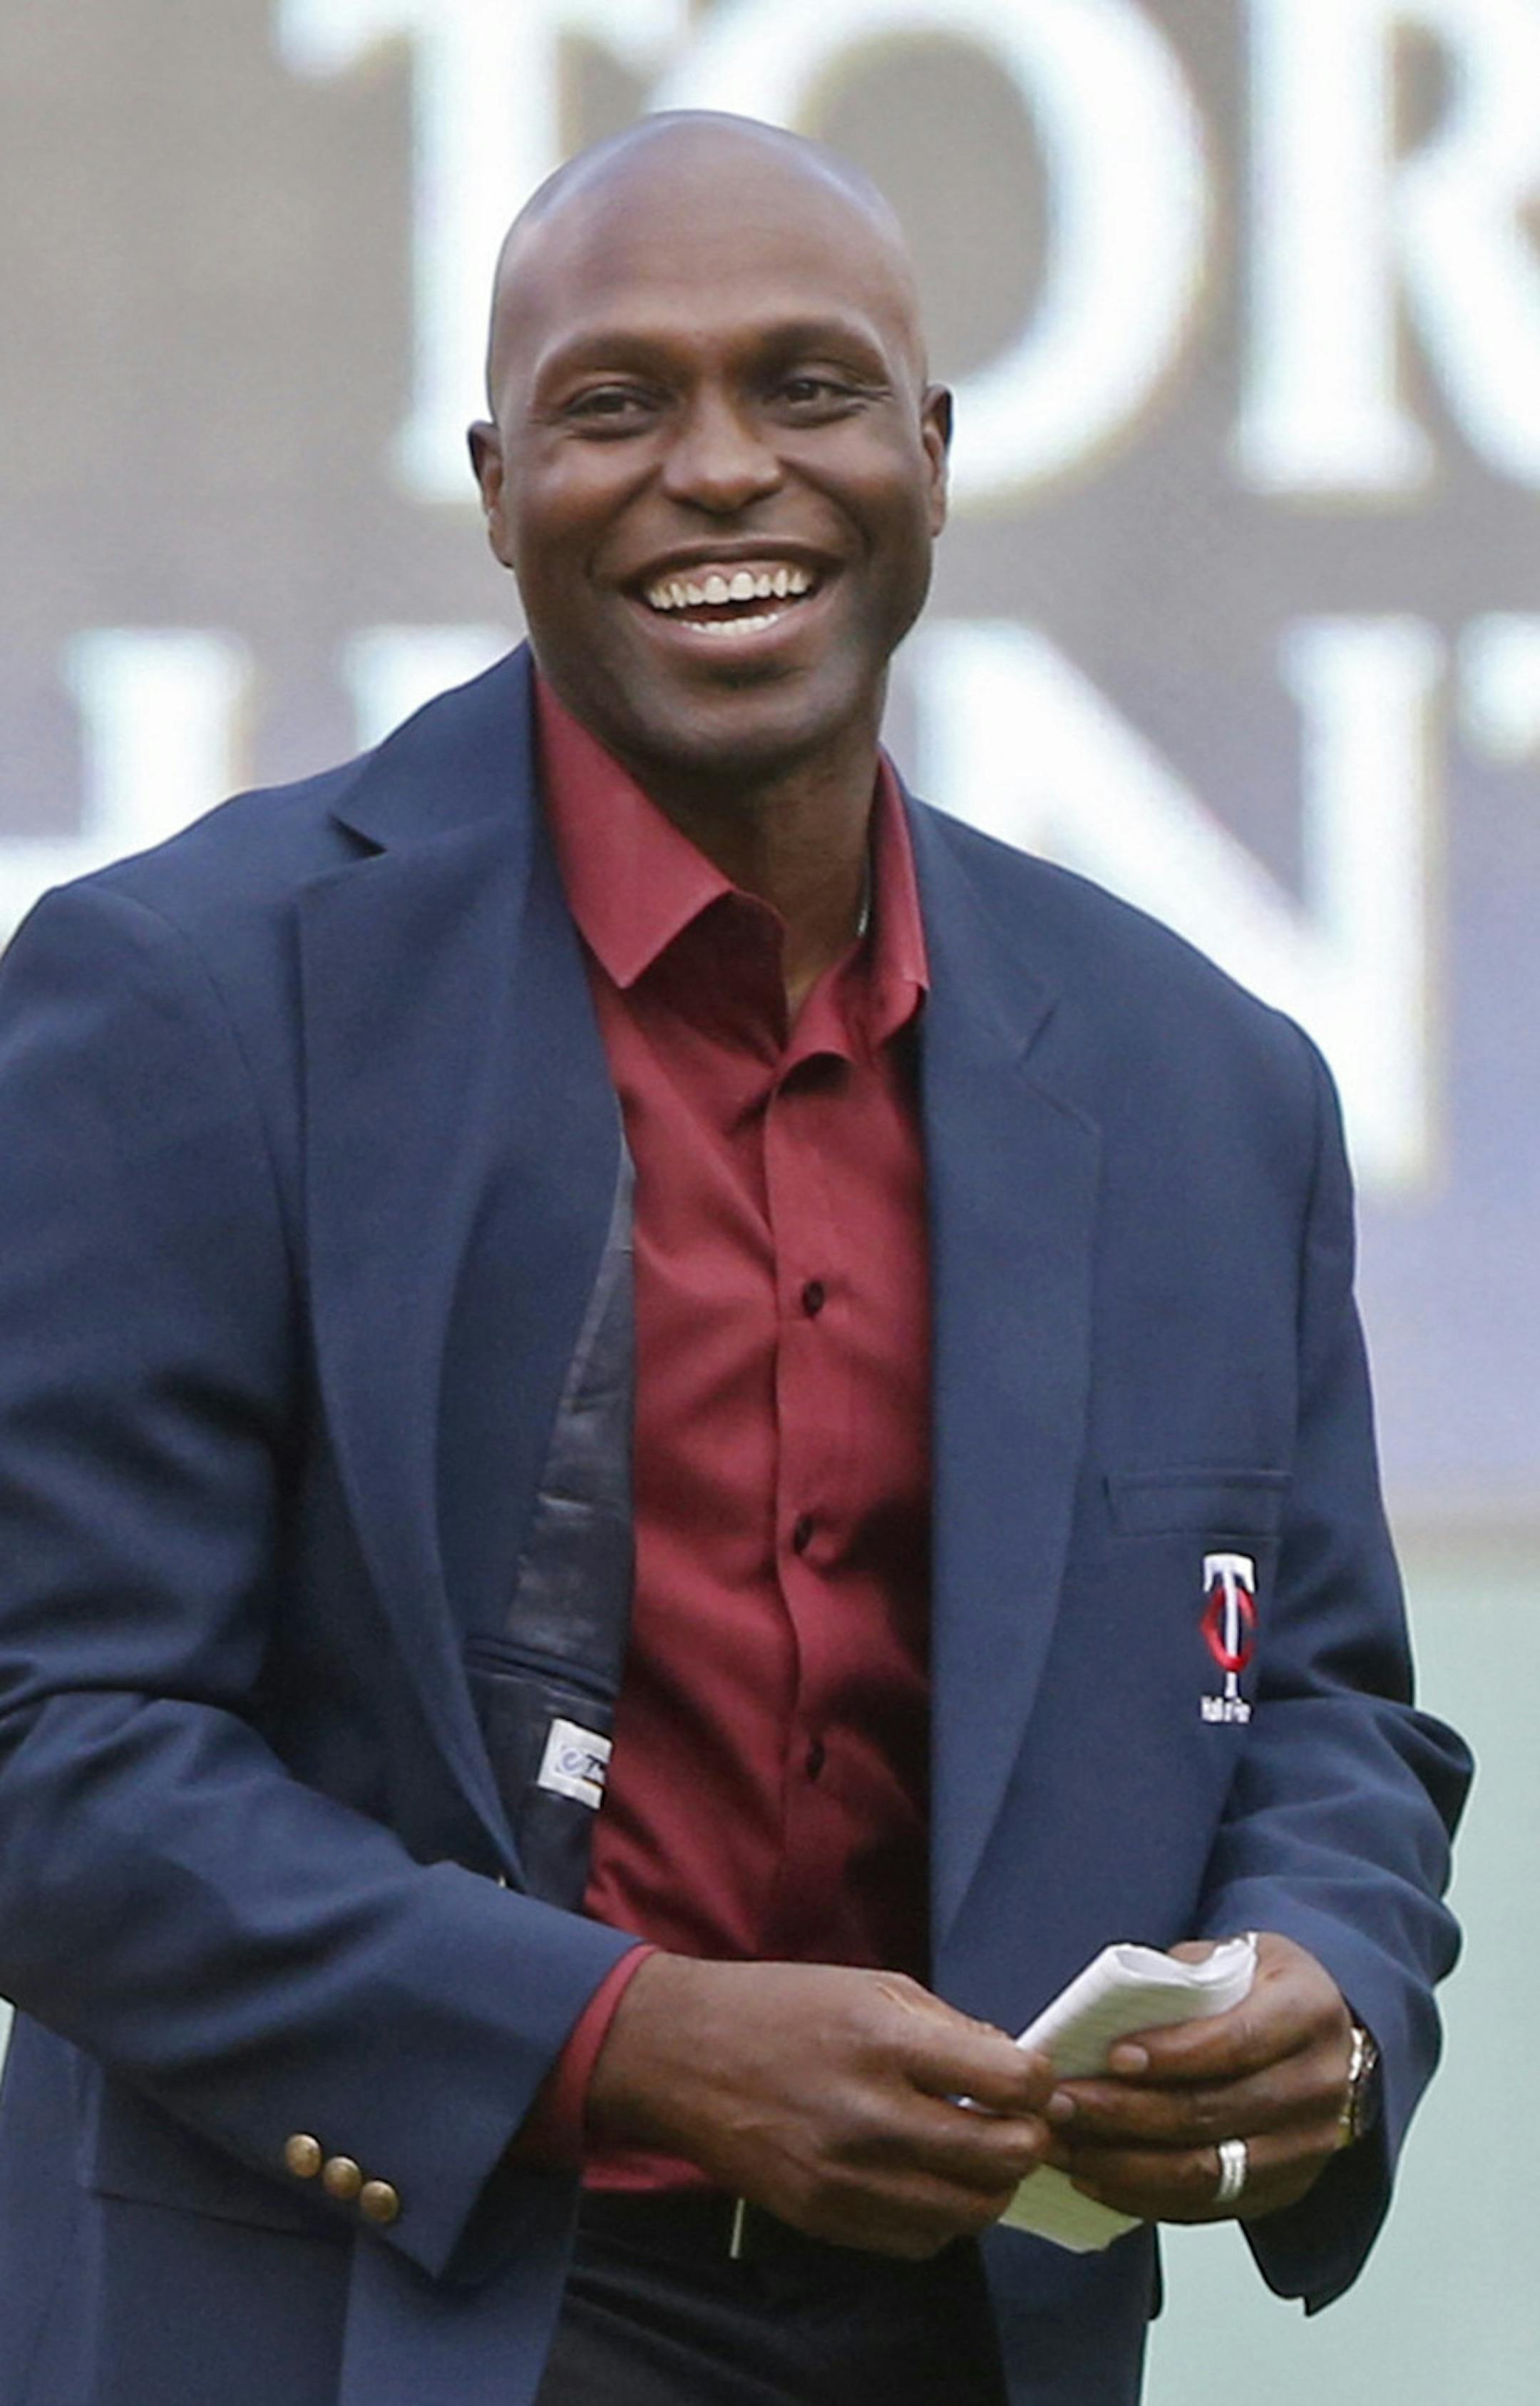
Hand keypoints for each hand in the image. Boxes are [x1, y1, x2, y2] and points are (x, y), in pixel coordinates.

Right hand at [586, 1955, 1053, 2257]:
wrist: (683, 2056)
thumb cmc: (781, 2008)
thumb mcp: (870, 1986)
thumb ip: (949, 2028)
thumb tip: (1015, 2068)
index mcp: (883, 2042)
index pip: (1008, 2082)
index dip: (1038, 2083)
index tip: (1031, 2081)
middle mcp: (869, 2117)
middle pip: (1001, 2157)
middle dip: (1028, 2140)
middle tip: (1019, 2124)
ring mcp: (846, 2178)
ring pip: (969, 2213)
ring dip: (991, 2186)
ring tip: (978, 2155)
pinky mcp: (825, 2219)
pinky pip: (919, 2241)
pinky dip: (941, 2218)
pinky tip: (928, 2181)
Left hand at [1042, 1934, 1353, 2223]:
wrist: (1322, 2037)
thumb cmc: (1261, 1987)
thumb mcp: (1235, 1955)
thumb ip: (1181, 1976)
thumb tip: (1106, 2011)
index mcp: (1309, 2014)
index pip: (1240, 2042)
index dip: (1175, 2054)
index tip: (1113, 2056)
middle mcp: (1320, 2088)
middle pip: (1214, 2113)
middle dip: (1127, 2113)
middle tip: (1060, 2102)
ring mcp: (1307, 2149)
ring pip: (1207, 2173)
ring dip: (1122, 2164)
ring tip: (1061, 2145)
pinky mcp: (1284, 2190)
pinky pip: (1207, 2208)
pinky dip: (1143, 2197)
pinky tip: (1091, 2177)